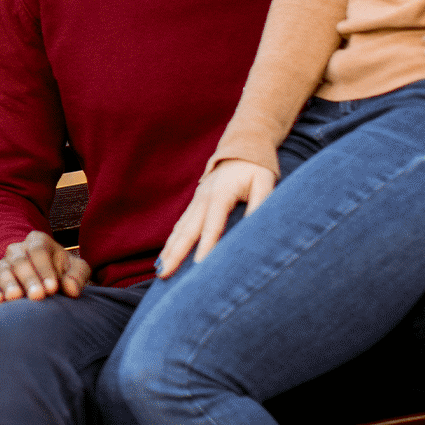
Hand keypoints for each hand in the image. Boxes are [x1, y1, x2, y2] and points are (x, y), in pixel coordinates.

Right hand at [0, 230, 91, 303]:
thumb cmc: (63, 272)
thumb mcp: (76, 269)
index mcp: (38, 241)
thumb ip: (77, 277)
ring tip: (15, 297)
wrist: (46, 279)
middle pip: (20, 262)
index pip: (39, 251)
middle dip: (29, 279)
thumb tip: (72, 290)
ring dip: (9, 285)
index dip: (45, 269)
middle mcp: (17, 250)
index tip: (53, 288)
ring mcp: (4, 266)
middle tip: (38, 296)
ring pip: (3, 272)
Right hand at [156, 159, 275, 278]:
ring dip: (169, 250)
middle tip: (163, 274)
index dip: (206, 246)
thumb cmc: (255, 169)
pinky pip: (181, 226)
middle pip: (186, 231)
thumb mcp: (264, 182)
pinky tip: (166, 256)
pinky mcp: (195, 204)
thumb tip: (254, 229)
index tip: (199, 267)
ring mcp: (196, 201)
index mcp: (220, 194)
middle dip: (174, 253)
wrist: (241, 150)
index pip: (212, 226)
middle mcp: (203, 199)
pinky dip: (172, 242)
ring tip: (160, 271)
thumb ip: (260, 204)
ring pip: (179, 230)